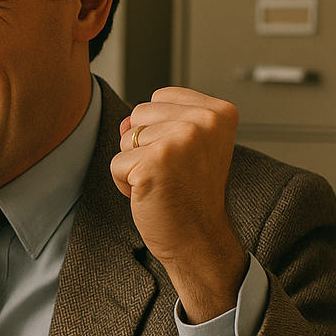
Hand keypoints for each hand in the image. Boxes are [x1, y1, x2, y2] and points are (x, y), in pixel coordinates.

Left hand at [110, 87, 247, 322]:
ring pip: (125, 138)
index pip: (161, 96)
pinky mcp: (153, 162)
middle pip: (139, 113)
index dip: (160, 128)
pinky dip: (123, 184)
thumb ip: (159, 123)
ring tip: (161, 183)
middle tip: (170, 173)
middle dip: (143, 145)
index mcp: (219, 112)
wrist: (198, 239)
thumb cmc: (191, 196)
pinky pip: (116, 164)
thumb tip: (125, 120)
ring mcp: (179, 140)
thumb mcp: (186, 148)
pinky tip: (149, 195)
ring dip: (133, 164)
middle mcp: (203, 121)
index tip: (182, 157)